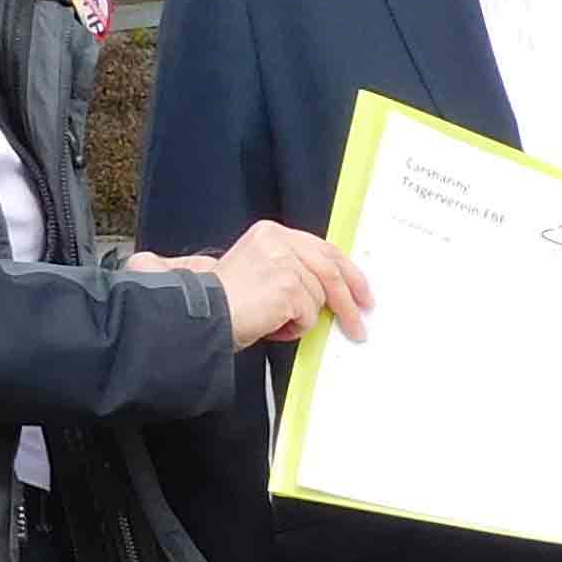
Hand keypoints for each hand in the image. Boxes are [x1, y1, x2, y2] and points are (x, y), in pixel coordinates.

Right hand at [135, 222, 370, 350]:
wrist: (199, 318)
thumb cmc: (225, 303)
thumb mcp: (261, 272)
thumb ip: (293, 270)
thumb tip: (331, 290)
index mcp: (271, 233)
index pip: (323, 249)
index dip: (348, 272)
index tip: (361, 292)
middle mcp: (278, 241)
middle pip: (331, 270)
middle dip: (350, 299)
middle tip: (360, 321)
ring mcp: (283, 262)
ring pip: (319, 298)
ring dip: (303, 319)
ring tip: (276, 323)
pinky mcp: (286, 286)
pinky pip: (309, 315)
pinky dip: (294, 328)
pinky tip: (272, 326)